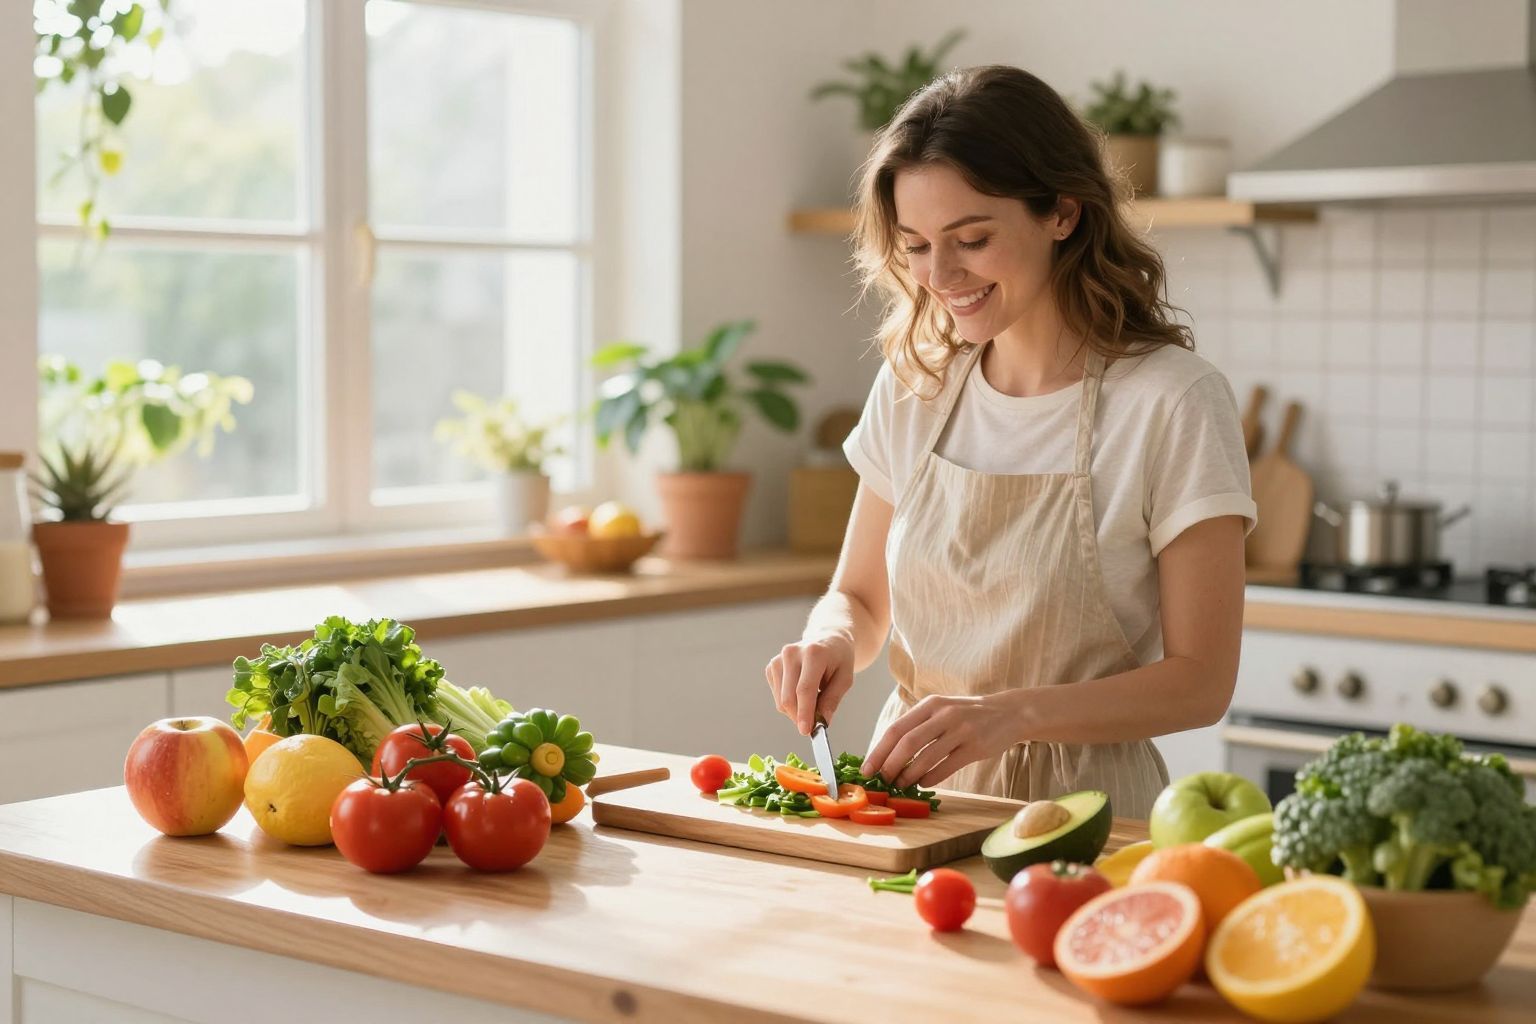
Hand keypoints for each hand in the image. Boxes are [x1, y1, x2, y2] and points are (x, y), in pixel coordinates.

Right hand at [765, 632, 854, 735]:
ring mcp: (779, 659)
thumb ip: (832, 700)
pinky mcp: (772, 666)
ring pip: (781, 700)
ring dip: (795, 711)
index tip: (806, 731)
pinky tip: (801, 693)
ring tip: (813, 702)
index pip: (804, 689)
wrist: (827, 640)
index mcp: (814, 653)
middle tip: (813, 726)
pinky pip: (777, 696)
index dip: (804, 713)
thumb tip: (821, 722)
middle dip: (800, 717)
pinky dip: (789, 702)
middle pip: (789, 697)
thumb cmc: (839, 660)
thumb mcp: (845, 679)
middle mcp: (792, 653)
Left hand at [860, 691, 1026, 789]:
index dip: (879, 750)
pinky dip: (931, 778)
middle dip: (890, 765)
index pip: (897, 729)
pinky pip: (946, 766)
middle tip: (882, 781)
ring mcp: (961, 730)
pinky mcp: (975, 747)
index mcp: (931, 705)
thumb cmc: (968, 714)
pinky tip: (924, 784)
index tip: (867, 768)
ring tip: (900, 785)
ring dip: (909, 775)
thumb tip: (889, 753)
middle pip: (907, 743)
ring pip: (926, 757)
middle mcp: (944, 715)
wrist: (1009, 712)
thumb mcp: (942, 710)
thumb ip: (919, 726)